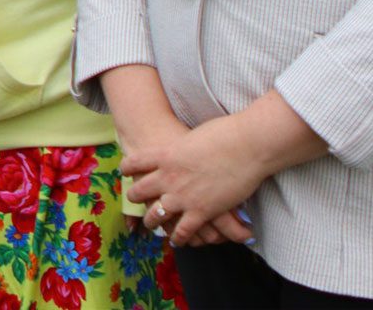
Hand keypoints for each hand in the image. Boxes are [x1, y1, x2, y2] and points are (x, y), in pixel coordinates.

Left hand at [125, 114, 267, 245]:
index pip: (134, 162)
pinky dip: (177, 236)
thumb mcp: (192, 137)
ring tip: (151, 224)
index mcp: (165, 155)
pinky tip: (176, 239)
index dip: (127, 168)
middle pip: (139, 191)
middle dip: (135, 197)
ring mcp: (182, 196)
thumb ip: (183, 147)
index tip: (126, 171)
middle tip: (135, 200)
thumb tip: (184, 149)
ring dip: (152, 221)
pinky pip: (182, 229)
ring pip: (156, 214)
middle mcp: (168, 177)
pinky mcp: (201, 211)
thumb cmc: (224, 133)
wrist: (246, 144)